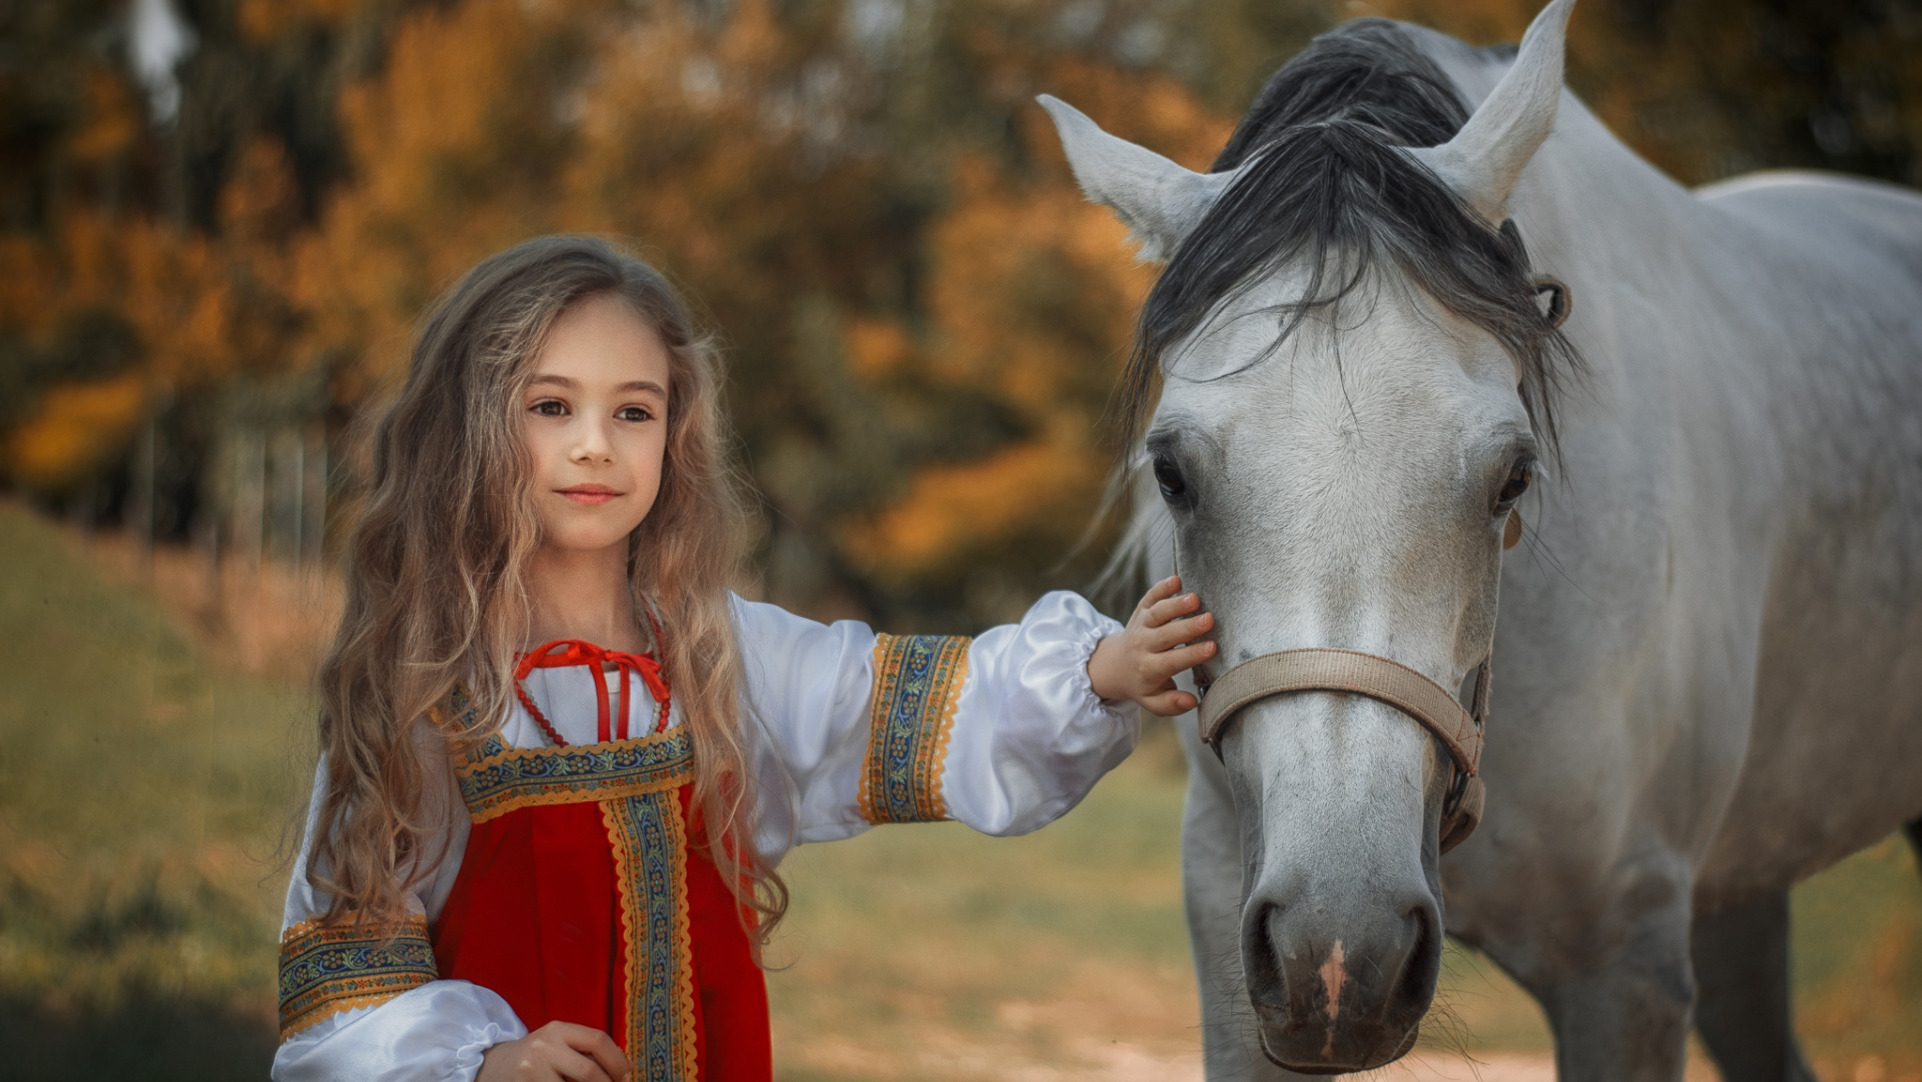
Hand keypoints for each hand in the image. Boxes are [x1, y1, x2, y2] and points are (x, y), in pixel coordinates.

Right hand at [478, 1021, 629, 1081]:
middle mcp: (544, 1047)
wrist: (492, 1066)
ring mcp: (531, 1070)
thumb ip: (584, 1050)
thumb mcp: (556, 1043)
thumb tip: (623, 1070)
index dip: (618, 1060)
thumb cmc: (535, 1057)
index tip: (627, 1075)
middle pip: (588, 1070)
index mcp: (557, 1029)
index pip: (597, 1040)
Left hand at [1087, 575, 1215, 716]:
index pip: (1172, 661)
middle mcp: (1144, 645)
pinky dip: (1161, 587)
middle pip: (1166, 635)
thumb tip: (1193, 701)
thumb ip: (1171, 704)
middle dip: (1187, 627)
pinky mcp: (1141, 610)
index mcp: (1149, 669)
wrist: (1113, 664)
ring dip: (1175, 605)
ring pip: (1157, 613)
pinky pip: (1149, 597)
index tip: (1212, 647)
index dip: (1192, 654)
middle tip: (1209, 620)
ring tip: (1195, 599)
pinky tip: (1177, 580)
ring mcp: (1141, 624)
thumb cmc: (1142, 683)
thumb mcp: (1152, 701)